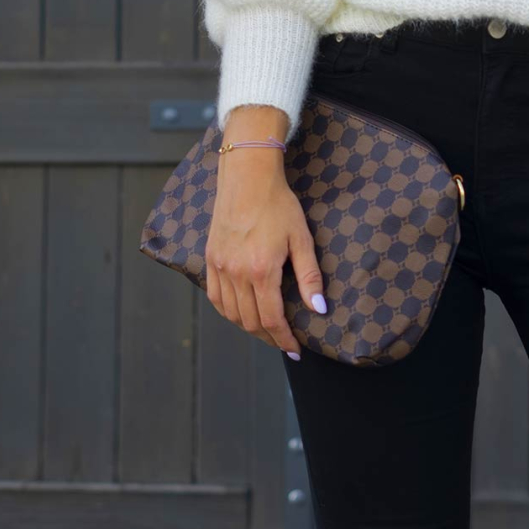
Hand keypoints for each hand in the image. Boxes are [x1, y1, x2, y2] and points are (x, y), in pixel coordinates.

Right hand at [205, 155, 324, 356]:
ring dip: (249, 328)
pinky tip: (241, 314)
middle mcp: (236, 274)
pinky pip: (215, 298)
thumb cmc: (279, 205)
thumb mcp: (301, 238)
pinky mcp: (210, 259)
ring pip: (231, 314)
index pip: (272, 320)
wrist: (247, 178)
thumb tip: (318, 309)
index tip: (295, 350)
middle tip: (284, 343)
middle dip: (269, 338)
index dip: (284, 340)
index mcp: (261, 271)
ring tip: (266, 331)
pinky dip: (228, 312)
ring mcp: (220, 267)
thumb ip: (309, 277)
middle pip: (250, 322)